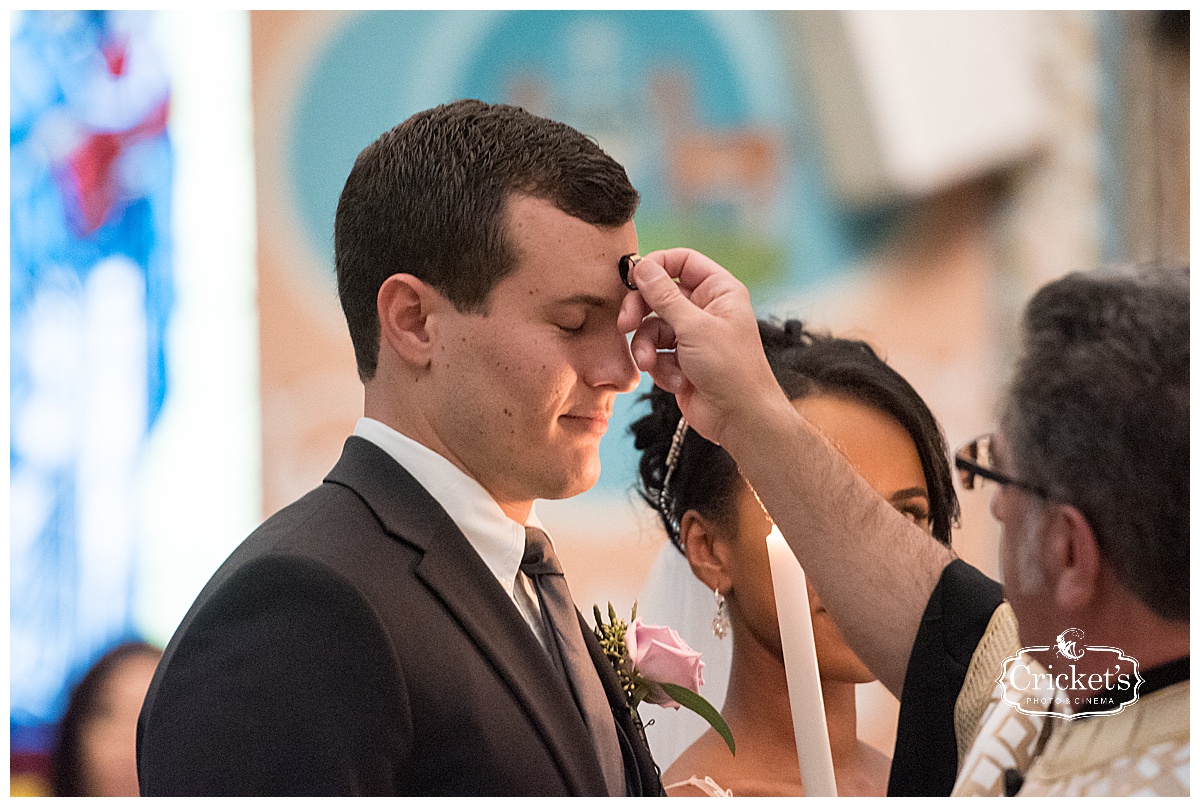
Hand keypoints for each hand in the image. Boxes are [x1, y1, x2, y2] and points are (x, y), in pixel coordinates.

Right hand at [618, 248, 787, 447]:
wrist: (740, 419)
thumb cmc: (730, 369)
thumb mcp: (694, 327)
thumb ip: (664, 296)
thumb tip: (642, 267)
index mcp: (718, 291)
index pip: (682, 261)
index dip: (656, 266)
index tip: (633, 279)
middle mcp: (705, 309)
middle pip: (659, 295)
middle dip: (640, 311)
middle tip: (625, 324)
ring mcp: (691, 336)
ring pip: (652, 328)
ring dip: (647, 347)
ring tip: (651, 364)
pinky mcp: (680, 360)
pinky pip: (656, 353)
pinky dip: (660, 368)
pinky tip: (676, 382)